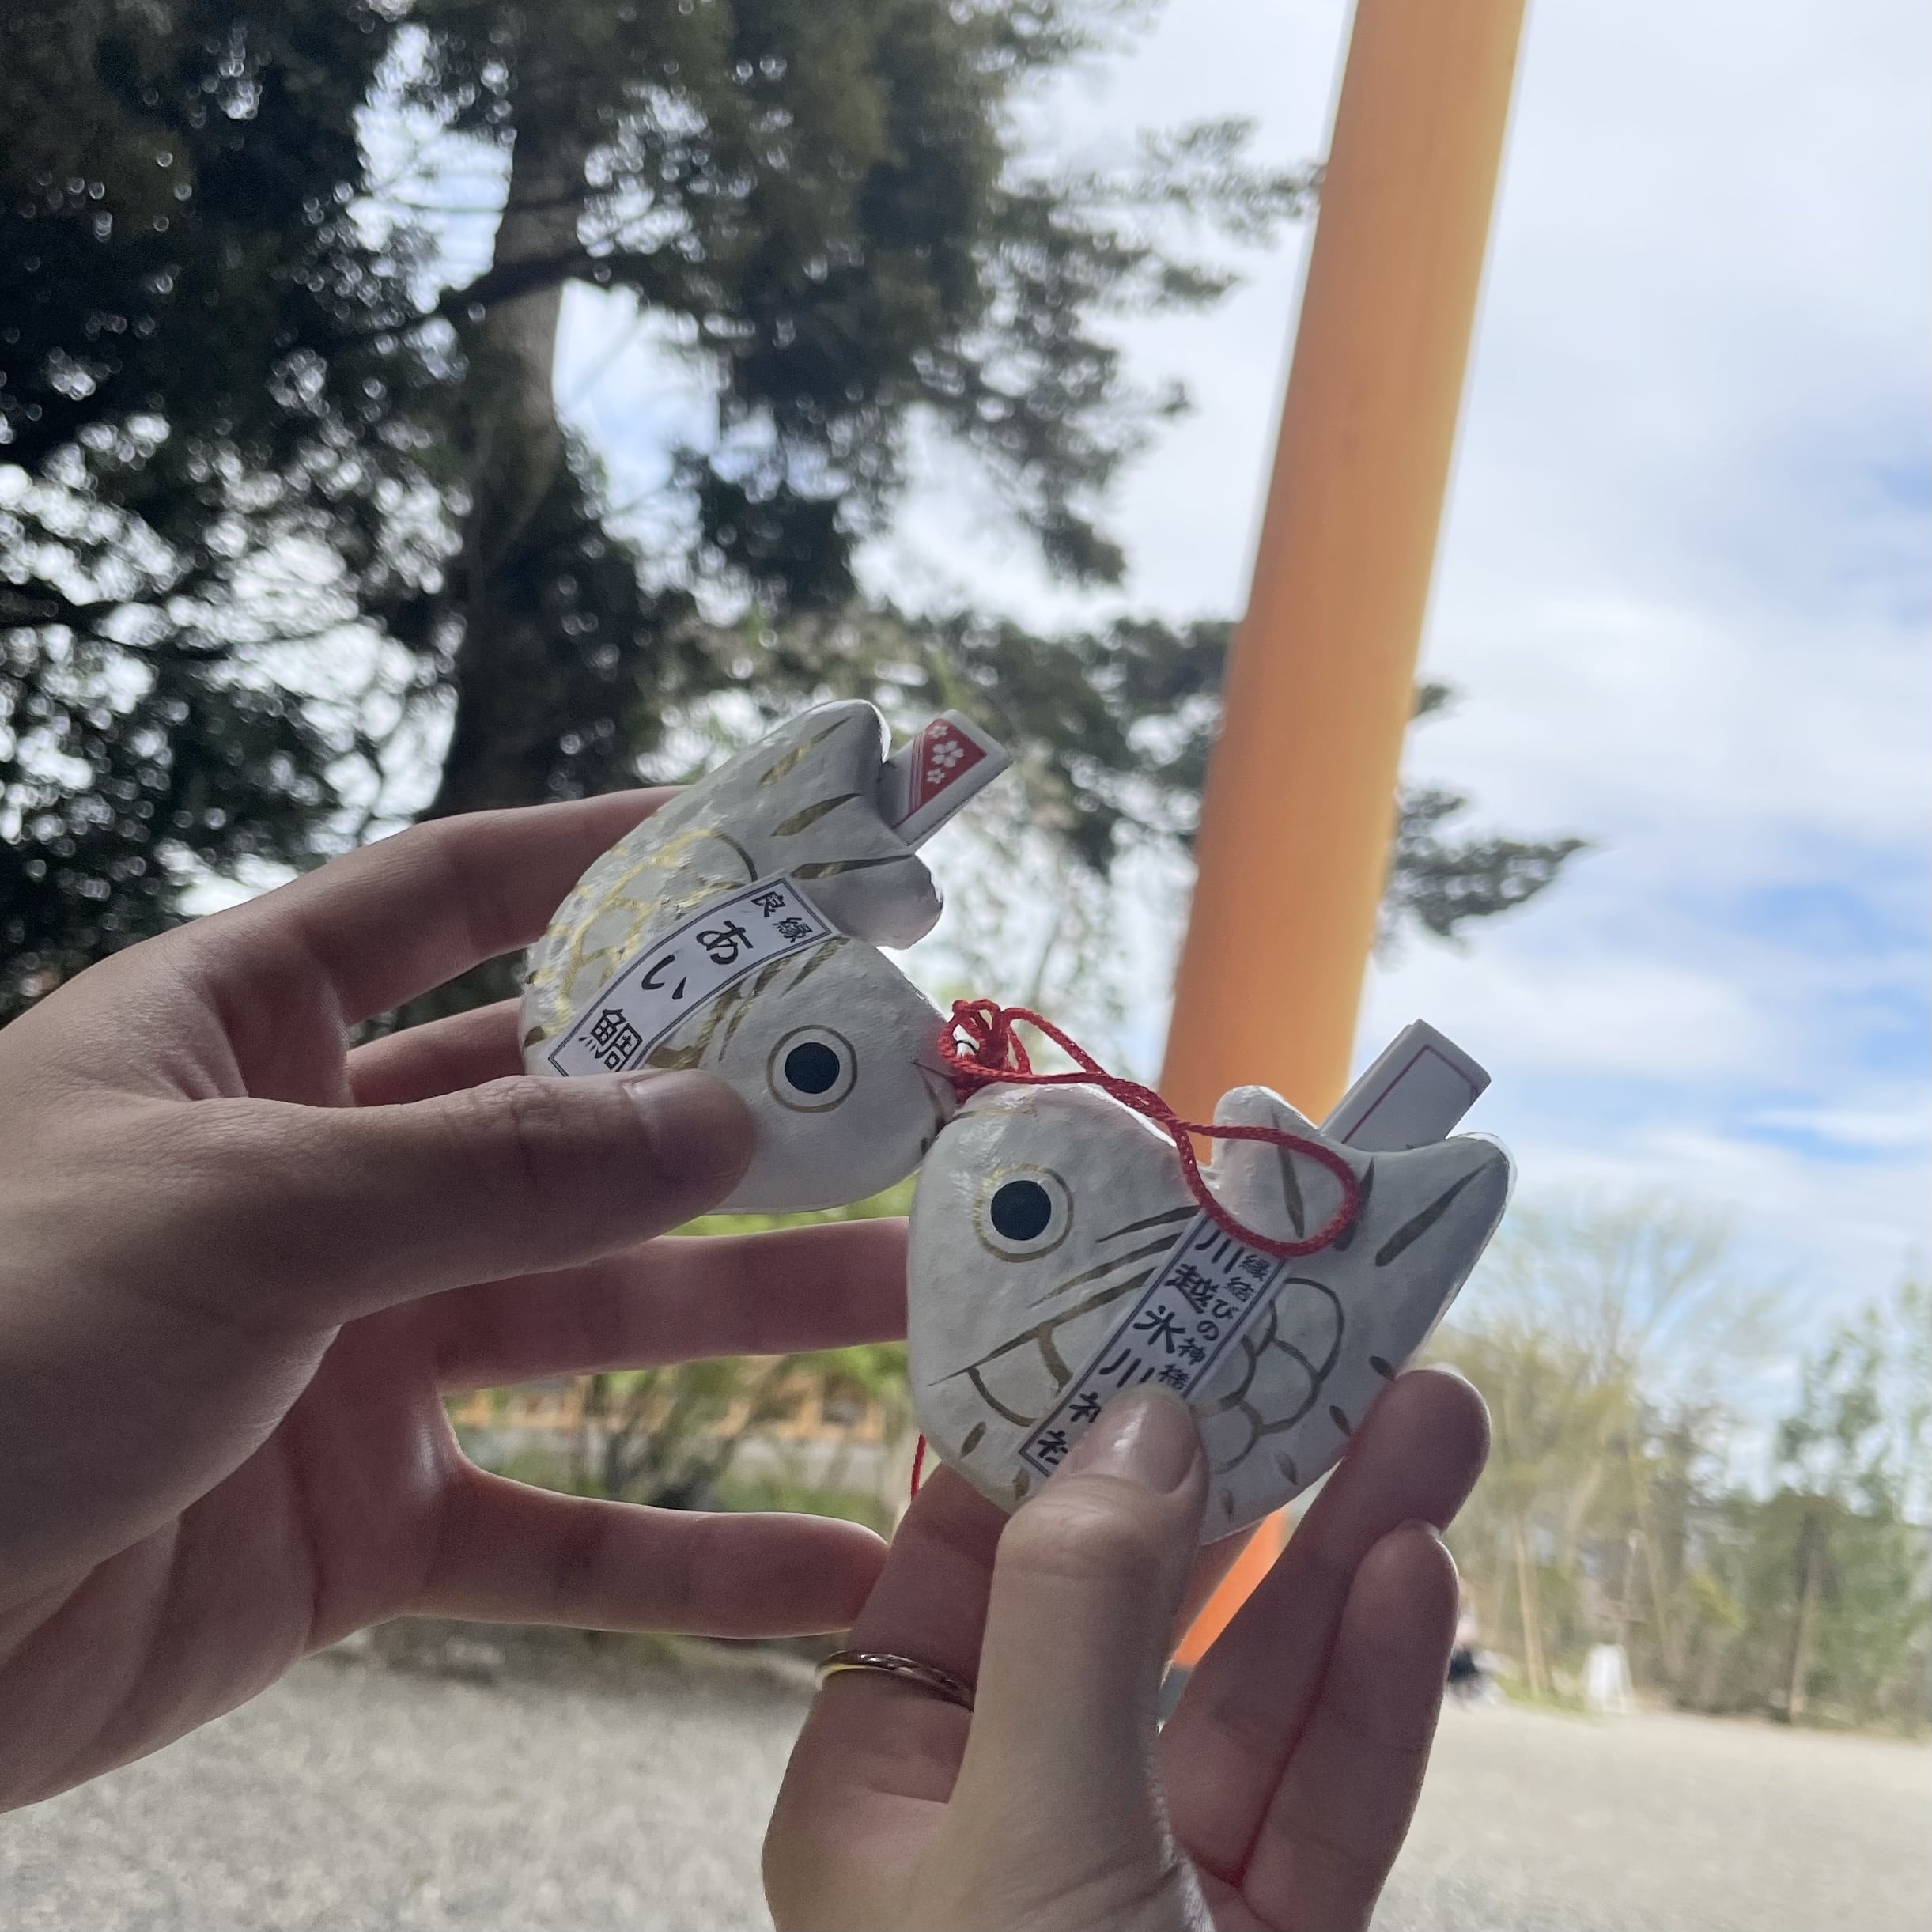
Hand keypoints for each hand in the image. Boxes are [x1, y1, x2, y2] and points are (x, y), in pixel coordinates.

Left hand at [0, 795, 901, 1808]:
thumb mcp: (239, 1217)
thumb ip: (489, 1171)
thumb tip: (719, 1118)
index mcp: (239, 1038)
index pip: (447, 899)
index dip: (598, 856)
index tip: (758, 840)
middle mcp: (316, 1177)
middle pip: (569, 1115)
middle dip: (732, 1107)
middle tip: (898, 1094)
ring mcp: (350, 1351)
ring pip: (595, 1316)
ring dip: (754, 1315)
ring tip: (917, 1299)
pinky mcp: (365, 1522)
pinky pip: (555, 1530)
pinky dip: (684, 1557)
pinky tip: (822, 1567)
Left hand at [765, 1369, 1487, 1931]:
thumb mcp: (1030, 1848)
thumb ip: (1082, 1624)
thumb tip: (1135, 1421)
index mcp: (885, 1788)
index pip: (964, 1550)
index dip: (1057, 1415)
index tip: (1142, 1298)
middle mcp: (1008, 1822)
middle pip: (1139, 1601)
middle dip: (1240, 1468)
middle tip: (1322, 1336)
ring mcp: (1146, 1894)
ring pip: (1252, 1688)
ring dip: (1340, 1550)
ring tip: (1424, 1414)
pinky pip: (1321, 1800)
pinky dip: (1375, 1693)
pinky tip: (1416, 1577)